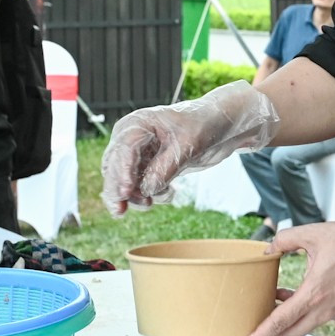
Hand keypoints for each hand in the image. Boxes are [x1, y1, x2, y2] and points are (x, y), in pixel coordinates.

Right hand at [100, 81, 279, 215]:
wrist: (220, 125)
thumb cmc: (204, 124)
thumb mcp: (188, 145)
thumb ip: (166, 167)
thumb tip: (146, 189)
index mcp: (138, 124)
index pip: (123, 150)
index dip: (122, 172)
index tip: (126, 192)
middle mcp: (133, 138)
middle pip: (114, 168)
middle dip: (118, 190)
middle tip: (120, 211)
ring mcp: (140, 153)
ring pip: (125, 181)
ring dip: (136, 196)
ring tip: (152, 202)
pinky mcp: (150, 166)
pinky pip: (141, 186)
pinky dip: (151, 194)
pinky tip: (169, 194)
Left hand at [240, 221, 334, 335]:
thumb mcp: (313, 233)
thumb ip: (284, 239)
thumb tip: (267, 249)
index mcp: (314, 292)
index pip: (279, 322)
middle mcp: (324, 309)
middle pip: (289, 335)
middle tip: (252, 331)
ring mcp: (334, 312)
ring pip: (303, 327)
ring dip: (285, 320)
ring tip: (273, 302)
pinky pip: (316, 318)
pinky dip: (301, 312)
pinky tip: (294, 294)